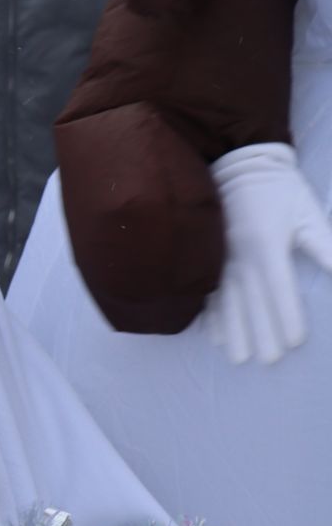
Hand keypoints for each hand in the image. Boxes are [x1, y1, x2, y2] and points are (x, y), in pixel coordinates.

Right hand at [202, 143, 331, 362]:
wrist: (235, 164)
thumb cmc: (279, 190)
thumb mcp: (308, 214)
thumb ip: (326, 247)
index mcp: (267, 247)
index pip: (279, 290)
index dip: (287, 317)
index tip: (295, 342)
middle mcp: (240, 258)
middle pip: (251, 304)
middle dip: (261, 333)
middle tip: (268, 361)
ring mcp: (218, 259)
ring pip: (225, 303)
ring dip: (233, 332)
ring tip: (239, 358)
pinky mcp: (206, 258)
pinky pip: (205, 292)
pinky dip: (211, 316)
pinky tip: (215, 335)